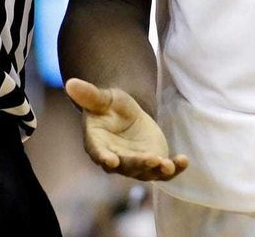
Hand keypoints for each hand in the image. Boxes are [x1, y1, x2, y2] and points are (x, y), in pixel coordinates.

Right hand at [64, 78, 188, 180]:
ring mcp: (135, 163)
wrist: (126, 115)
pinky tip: (184, 160)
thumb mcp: (102, 98)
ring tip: (168, 165)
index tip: (111, 161)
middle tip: (151, 160)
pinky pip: (164, 170)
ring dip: (157, 170)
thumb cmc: (109, 106)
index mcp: (98, 143)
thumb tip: (70, 82)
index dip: (104, 158)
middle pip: (126, 165)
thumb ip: (89, 94)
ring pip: (145, 171)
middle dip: (138, 164)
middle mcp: (116, 158)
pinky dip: (175, 168)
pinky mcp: (152, 162)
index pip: (99, 153)